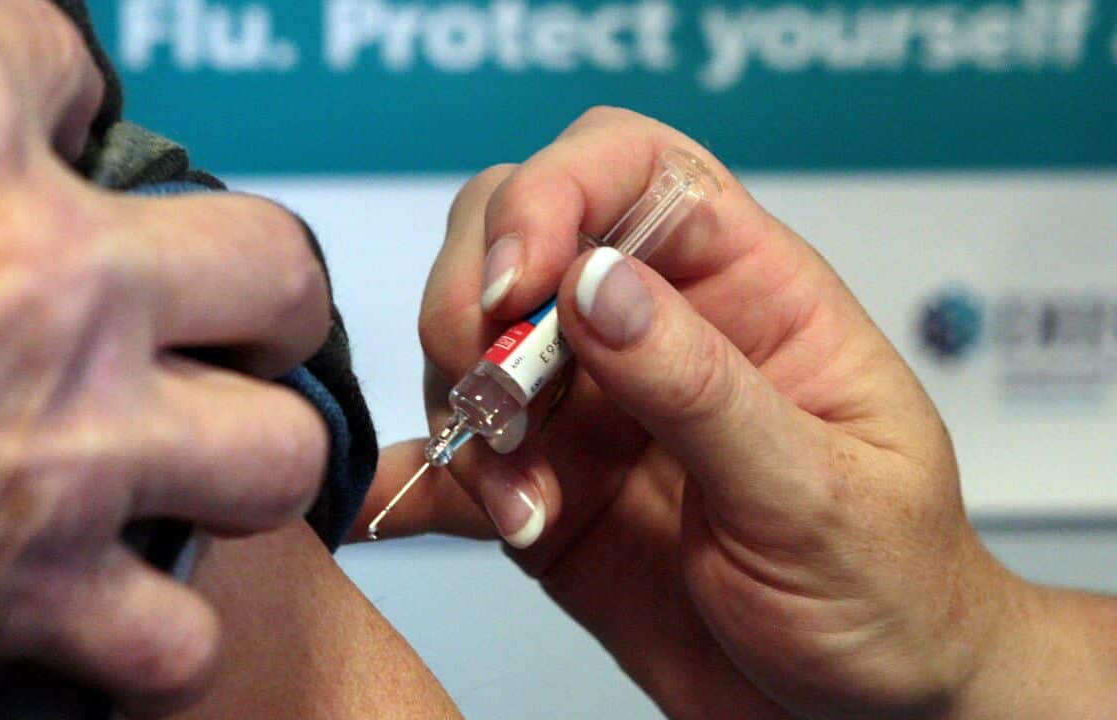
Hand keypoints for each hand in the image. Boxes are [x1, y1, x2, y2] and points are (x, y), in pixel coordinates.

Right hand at [0, 2, 328, 712]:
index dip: (56, 101)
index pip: (58, 62)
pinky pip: (176, 637)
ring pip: (278, 450)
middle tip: (220, 317)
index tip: (50, 136)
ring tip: (197, 454)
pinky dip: (157, 635)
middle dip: (259, 295)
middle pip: (272, 264)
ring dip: (247, 457)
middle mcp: (45, 279)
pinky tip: (117, 606)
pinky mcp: (28, 596)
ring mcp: (63, 447)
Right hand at [362, 107, 1068, 717]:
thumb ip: (702, 387)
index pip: (631, 167)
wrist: (866, 714)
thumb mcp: (818, 492)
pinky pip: (454, 463)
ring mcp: (591, 411)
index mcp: (748, 291)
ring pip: (468, 346)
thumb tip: (594, 285)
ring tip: (522, 508)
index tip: (520, 280)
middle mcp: (655, 334)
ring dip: (465, 418)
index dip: (556, 191)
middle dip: (474, 303)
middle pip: (516, 235)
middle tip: (497, 402)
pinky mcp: (546, 490)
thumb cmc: (891, 589)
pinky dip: (414, 480)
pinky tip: (400, 509)